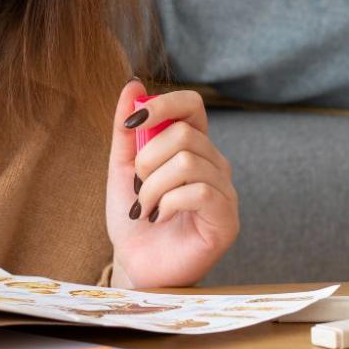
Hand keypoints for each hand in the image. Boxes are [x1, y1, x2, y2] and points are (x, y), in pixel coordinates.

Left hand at [106, 81, 237, 288]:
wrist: (136, 263)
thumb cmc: (134, 216)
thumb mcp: (122, 168)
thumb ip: (126, 129)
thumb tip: (133, 84)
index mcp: (192, 145)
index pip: (192, 104)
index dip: (163, 104)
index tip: (132, 123)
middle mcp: (214, 163)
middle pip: (184, 135)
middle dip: (147, 160)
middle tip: (137, 187)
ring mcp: (224, 191)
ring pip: (188, 162)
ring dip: (152, 186)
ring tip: (144, 207)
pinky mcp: (227, 219)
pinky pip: (198, 191)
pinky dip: (167, 202)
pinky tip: (160, 217)